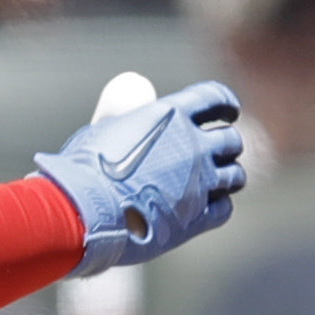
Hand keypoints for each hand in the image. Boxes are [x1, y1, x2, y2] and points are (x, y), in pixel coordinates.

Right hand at [35, 78, 245, 274]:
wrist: (80, 210)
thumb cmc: (83, 168)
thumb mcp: (105, 127)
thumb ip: (130, 113)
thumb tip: (137, 96)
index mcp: (171, 116)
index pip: (215, 99)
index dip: (226, 104)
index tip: (228, 112)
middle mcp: (193, 146)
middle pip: (230, 140)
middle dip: (225, 145)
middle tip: (215, 153)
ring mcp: (199, 184)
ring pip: (234, 176)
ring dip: (227, 177)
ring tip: (214, 183)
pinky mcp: (196, 219)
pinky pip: (223, 209)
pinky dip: (218, 207)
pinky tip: (205, 208)